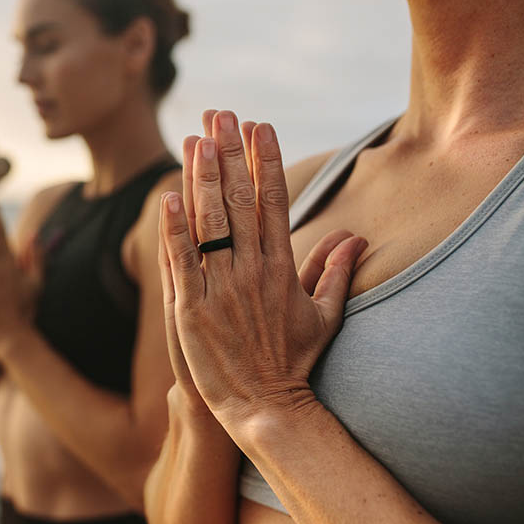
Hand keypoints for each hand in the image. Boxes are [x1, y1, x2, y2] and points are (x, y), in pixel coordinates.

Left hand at [158, 110, 366, 427]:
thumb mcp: (323, 316)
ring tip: (195, 140)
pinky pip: (180, 262)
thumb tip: (355, 238)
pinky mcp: (191, 311)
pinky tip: (168, 197)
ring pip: (209, 224)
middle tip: (221, 115)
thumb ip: (333, 272)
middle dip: (230, 155)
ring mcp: (221, 290)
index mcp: (281, 267)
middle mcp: (252, 271)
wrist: (265, 408)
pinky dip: (173, 230)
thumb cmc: (293, 363)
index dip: (265, 161)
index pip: (273, 202)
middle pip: (239, 202)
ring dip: (201, 179)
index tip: (259, 126)